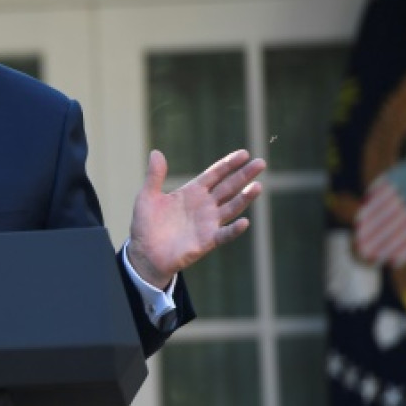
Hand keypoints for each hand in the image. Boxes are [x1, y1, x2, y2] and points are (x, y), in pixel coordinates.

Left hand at [126, 148, 265, 286]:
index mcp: (192, 192)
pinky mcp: (207, 241)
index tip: (244, 153)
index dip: (228, 164)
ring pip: (231, 208)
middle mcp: (204, 205)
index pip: (214, 174)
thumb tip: (156, 152)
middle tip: (260, 162)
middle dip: (244, 175)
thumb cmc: (146, 224)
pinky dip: (234, 229)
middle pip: (228, 187)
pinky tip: (244, 222)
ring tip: (258, 186)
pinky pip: (224, 234)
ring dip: (244, 198)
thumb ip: (154, 176)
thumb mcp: (147, 197)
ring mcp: (208, 223)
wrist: (144, 253)